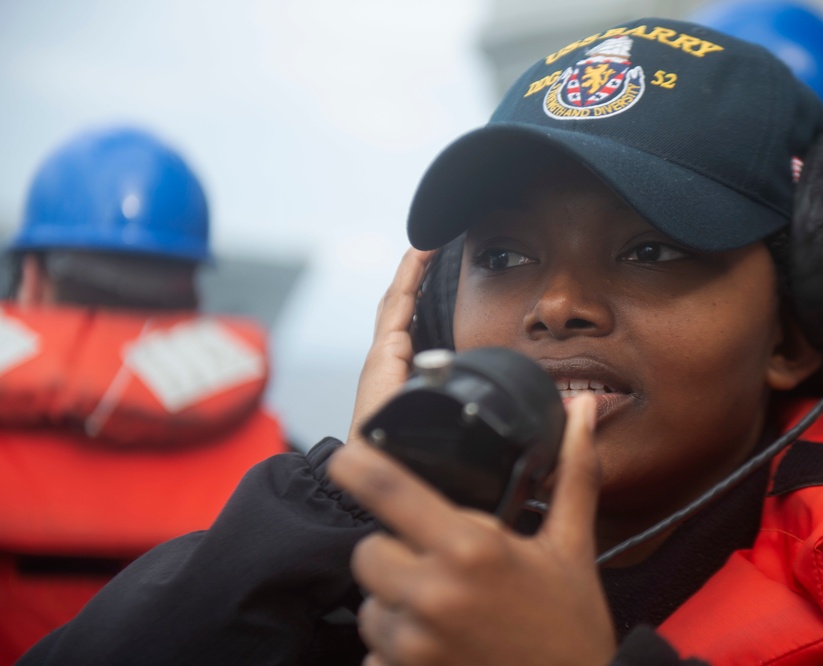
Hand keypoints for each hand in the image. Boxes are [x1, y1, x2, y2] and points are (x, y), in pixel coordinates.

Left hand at [328, 393, 615, 665]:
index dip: (357, 466)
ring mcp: (413, 644)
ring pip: (369, 604)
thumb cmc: (573, 629)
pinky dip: (397, 649)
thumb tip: (583, 408)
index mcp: (471, 549)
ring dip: (396, 603)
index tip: (346, 457)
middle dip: (395, 553)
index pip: (389, 490)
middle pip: (368, 551)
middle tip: (439, 565)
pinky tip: (442, 647)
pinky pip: (375, 652)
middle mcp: (434, 595)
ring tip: (447, 611)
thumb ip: (572, 473)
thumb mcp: (572, 547)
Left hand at [347, 247, 434, 447]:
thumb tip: (435, 362)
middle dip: (413, 271)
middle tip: (433, 244)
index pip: (398, 302)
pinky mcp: (395, 383)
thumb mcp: (398, 417)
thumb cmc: (382, 454)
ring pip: (399, 317)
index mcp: (385, 359)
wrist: (365, 485)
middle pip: (396, 302)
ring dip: (414, 289)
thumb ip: (414, 389)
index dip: (412, 271)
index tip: (426, 243)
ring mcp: (388, 370)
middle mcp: (383, 359)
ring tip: (432, 268)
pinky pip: (406, 335)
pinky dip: (416, 314)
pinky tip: (430, 316)